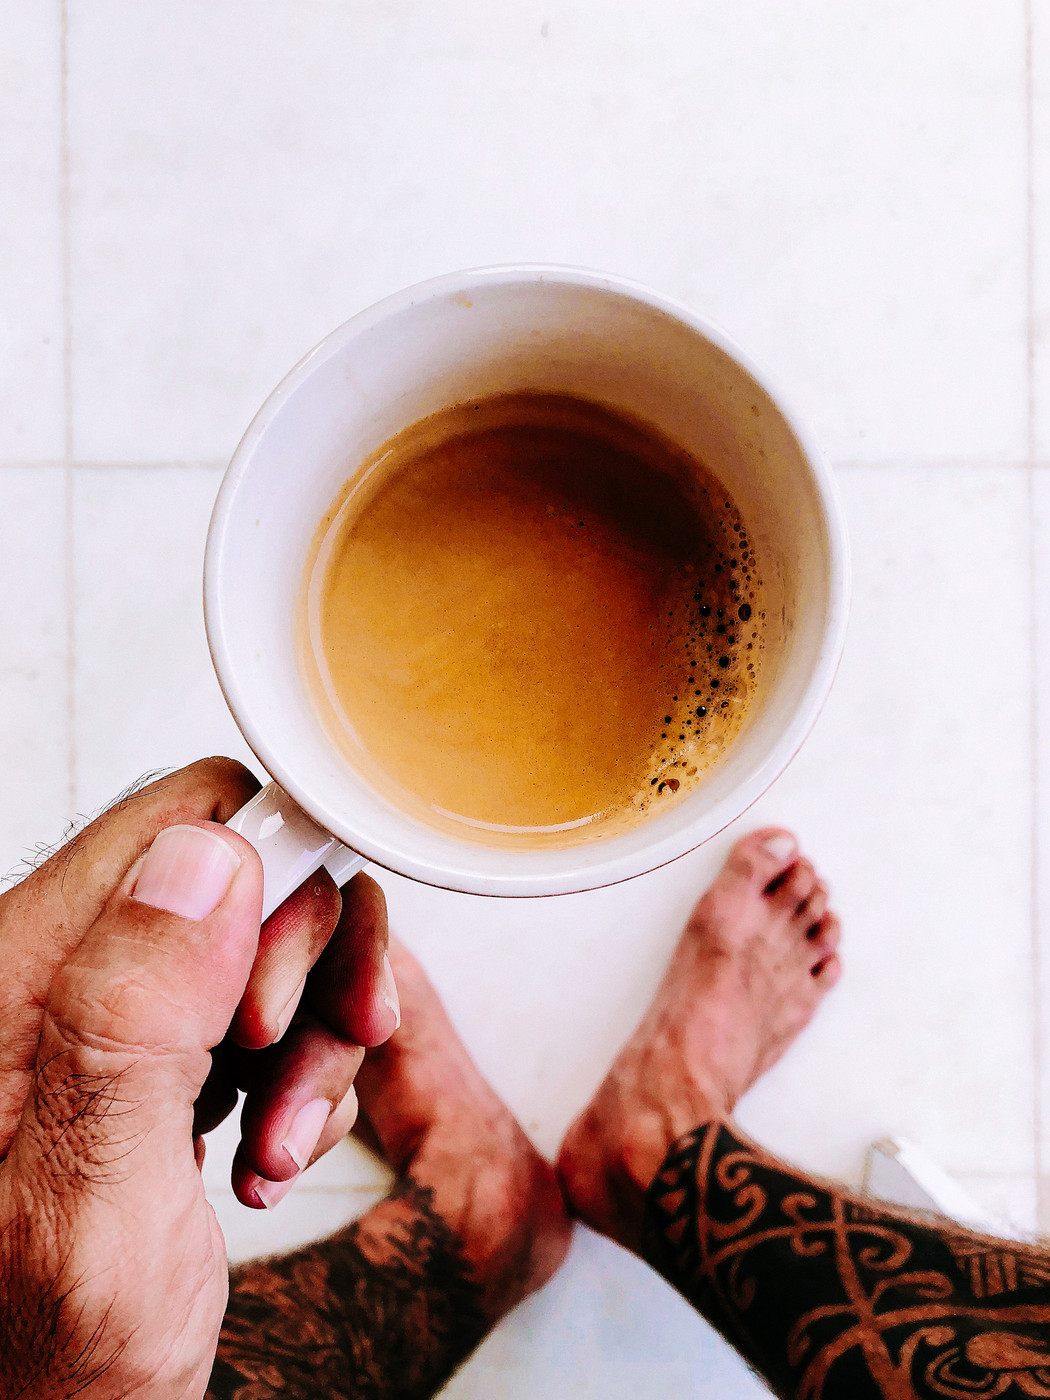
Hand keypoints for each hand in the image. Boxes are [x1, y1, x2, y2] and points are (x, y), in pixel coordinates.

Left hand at [0, 758, 395, 1397]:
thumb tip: (205, 859)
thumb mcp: (88, 1211)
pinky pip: (266, 1009)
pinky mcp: (154, 1051)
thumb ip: (131, 1024)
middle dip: (304, 978)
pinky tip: (267, 1152)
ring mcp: (111, 1013)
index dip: (267, 888)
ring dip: (310, 1040)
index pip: (180, 820)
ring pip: (269, 943)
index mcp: (13, 976)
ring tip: (282, 1143)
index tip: (277, 1001)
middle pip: (242, 877)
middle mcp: (60, 974)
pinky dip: (299, 1078)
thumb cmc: (39, 1369)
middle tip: (294, 1077)